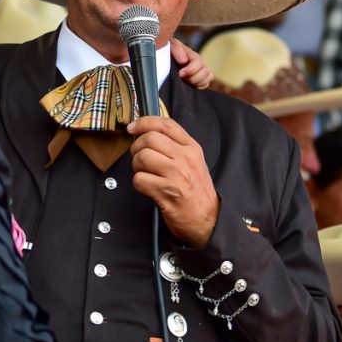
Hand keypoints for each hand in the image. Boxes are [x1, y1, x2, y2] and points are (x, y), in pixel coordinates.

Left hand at [127, 116, 219, 246]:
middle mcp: (185, 158)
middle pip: (149, 139)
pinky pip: (139, 179)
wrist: (208, 219)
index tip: (132, 127)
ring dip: (136, 166)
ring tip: (145, 173)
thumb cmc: (196, 191)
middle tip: (139, 157)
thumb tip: (147, 133)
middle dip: (136, 147)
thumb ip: (175, 146)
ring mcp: (176, 175)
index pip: (165, 125)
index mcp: (191, 148)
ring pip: (142, 157)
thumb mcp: (194, 162)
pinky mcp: (166, 192)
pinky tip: (148, 187)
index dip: (144, 122)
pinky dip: (138, 183)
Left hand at [171, 38, 211, 88]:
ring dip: (197, 82)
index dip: (190, 70)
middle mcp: (200, 63)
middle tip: (182, 79)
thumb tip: (184, 60)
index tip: (180, 74)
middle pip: (206, 72)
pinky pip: (206, 84)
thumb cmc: (170, 51)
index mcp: (193, 55)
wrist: (168, 58)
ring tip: (185, 82)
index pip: (198, 63)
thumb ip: (177, 49)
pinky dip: (199, 86)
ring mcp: (202, 71)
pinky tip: (189, 85)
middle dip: (193, 78)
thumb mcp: (171, 46)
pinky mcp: (201, 79)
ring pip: (209, 77)